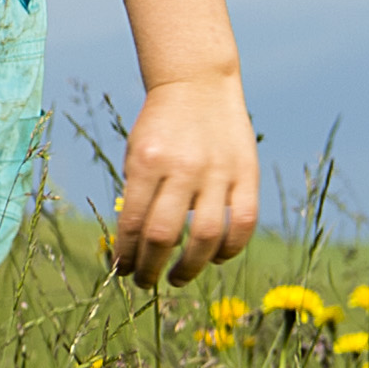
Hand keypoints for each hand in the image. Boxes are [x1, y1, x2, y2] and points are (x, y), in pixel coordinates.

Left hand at [103, 68, 259, 285]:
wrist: (198, 85)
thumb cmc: (159, 127)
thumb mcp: (136, 153)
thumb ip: (138, 194)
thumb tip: (136, 248)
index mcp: (147, 162)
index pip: (133, 223)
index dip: (127, 255)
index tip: (122, 271)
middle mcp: (183, 167)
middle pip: (164, 235)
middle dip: (150, 267)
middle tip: (145, 282)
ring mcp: (218, 171)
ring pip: (207, 237)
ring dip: (190, 267)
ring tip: (177, 278)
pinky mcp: (246, 173)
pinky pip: (242, 223)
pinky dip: (229, 248)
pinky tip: (214, 258)